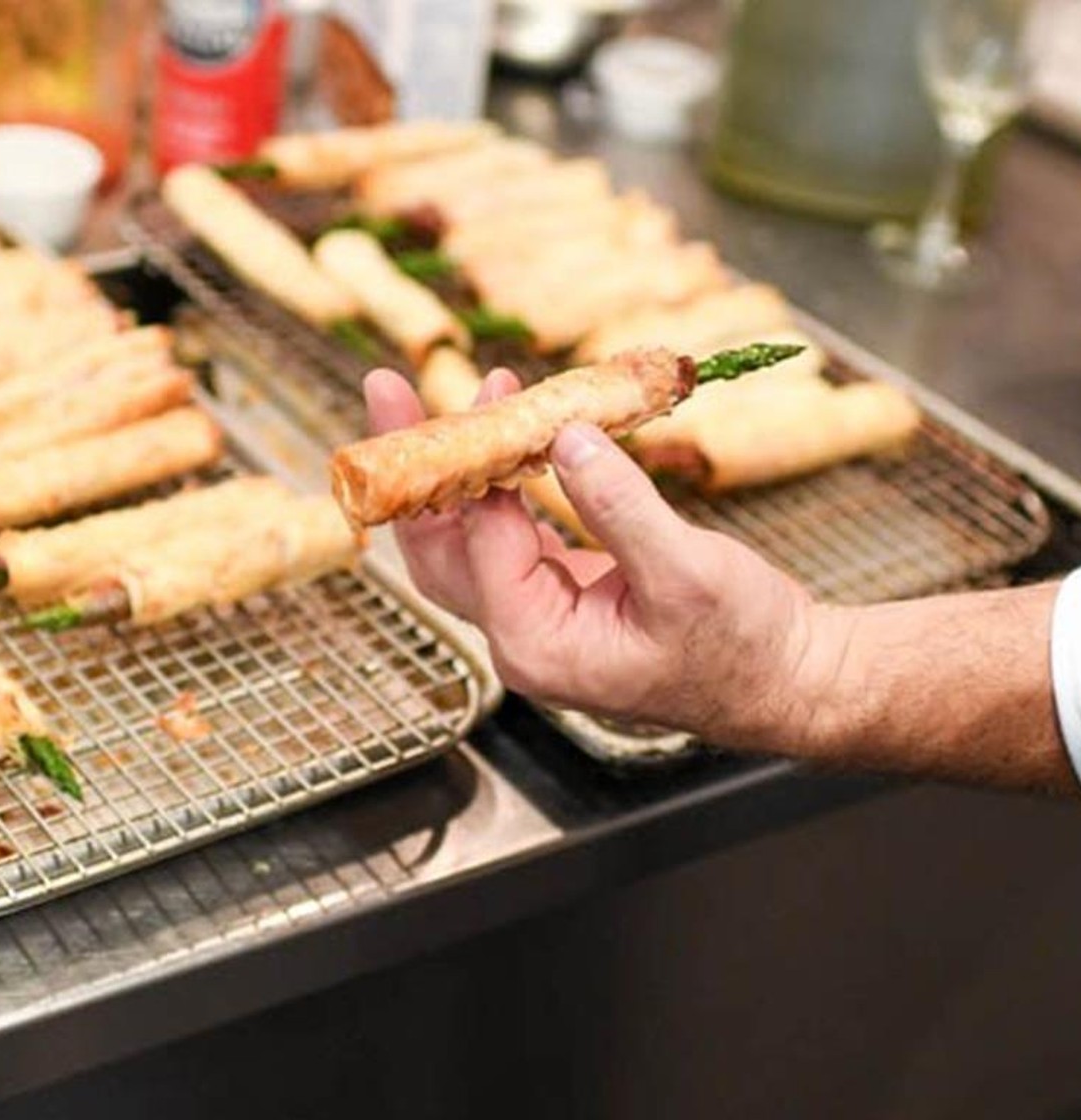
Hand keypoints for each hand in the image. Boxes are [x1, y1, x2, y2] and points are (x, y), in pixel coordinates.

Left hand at [363, 367, 836, 745]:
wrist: (784, 680)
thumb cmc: (744, 646)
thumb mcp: (687, 572)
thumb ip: (620, 506)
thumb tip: (563, 438)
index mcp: (537, 642)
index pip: (482, 544)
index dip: (476, 464)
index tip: (490, 393)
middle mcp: (521, 634)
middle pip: (440, 544)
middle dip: (413, 465)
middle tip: (387, 389)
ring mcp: (535, 615)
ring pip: (465, 538)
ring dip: (452, 468)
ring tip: (439, 396)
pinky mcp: (556, 593)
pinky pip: (506, 533)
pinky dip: (498, 483)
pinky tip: (503, 436)